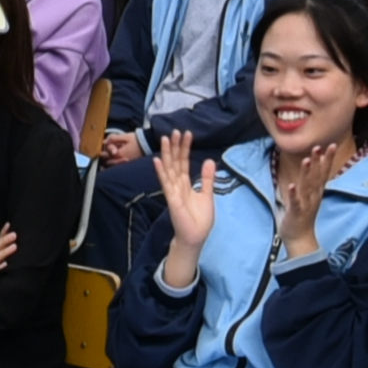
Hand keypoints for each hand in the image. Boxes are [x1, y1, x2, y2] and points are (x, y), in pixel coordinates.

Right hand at [0, 224, 21, 276]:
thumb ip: (12, 252)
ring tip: (14, 247)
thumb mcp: (10, 262)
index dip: (3, 232)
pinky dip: (0, 268)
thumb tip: (21, 240)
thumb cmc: (6, 274)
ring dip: (4, 252)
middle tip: (15, 234)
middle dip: (4, 241)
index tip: (9, 224)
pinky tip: (6, 265)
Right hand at [154, 132, 219, 261]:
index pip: (184, 162)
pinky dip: (162, 171)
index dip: (185, 148)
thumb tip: (210, 160)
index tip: (187, 134)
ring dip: (167, 154)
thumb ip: (207, 178)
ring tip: (166, 138)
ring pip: (169, 168)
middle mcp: (177, 184)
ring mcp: (173, 191)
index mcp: (186, 184)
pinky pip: (166, 183)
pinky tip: (158, 160)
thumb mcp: (207, 194)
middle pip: (176, 162)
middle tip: (175, 131)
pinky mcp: (172, 199)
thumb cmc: (200, 219)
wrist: (195, 237)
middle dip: (176, 147)